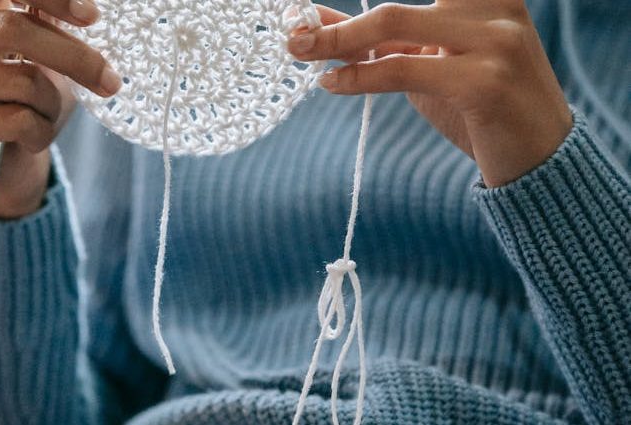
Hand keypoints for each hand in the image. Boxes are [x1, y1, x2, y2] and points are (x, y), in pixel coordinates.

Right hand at [0, 0, 120, 216]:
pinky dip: (40, 133)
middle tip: (111, 81)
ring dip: (52, 106)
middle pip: (13, 29)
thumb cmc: (30, 98)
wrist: (3, 160)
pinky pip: (17, 120)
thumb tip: (89, 12)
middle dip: (74, 57)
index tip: (92, 16)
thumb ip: (54, 27)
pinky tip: (29, 138)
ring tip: (45, 116)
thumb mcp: (49, 56)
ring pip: (22, 82)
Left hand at [288, 1, 571, 186]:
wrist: (543, 160)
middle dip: (336, 27)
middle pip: (394, 9)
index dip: (361, 6)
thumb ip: (387, 41)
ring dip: (336, 43)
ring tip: (302, 53)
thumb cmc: (484, 107)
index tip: (310, 11)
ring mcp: (495, 41)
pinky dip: (360, 76)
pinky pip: (403, 69)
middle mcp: (495, 7)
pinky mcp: (485, 81)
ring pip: (394, 27)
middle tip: (294, 35)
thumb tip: (323, 24)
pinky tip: (332, 83)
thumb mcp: (432, 63)